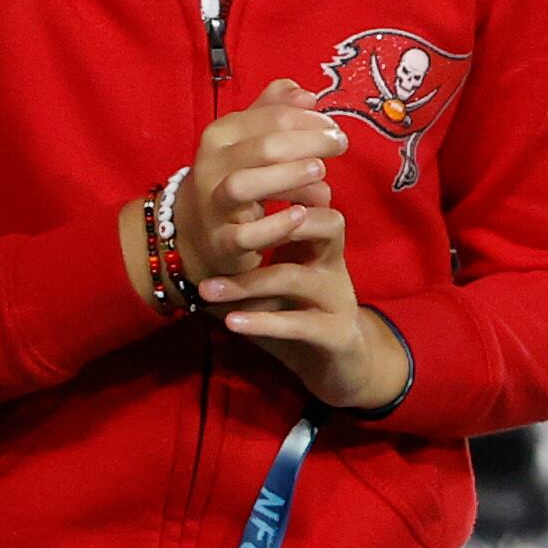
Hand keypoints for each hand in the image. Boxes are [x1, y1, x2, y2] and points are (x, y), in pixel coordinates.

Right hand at [177, 82, 344, 294]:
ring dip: (286, 177)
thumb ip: (275, 110)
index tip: (334, 128)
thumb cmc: (238, 174)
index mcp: (221, 135)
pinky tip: (301, 214)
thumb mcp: (250, 138)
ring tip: (320, 171)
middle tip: (339, 145)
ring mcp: (213, 205)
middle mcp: (211, 167)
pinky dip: (275, 226)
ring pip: (242, 186)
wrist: (202, 229)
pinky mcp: (222, 241)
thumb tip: (304, 94)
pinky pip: (245, 235)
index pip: (271, 116)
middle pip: (262, 148)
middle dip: (309, 142)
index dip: (310, 119)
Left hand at [187, 84, 408, 411]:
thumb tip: (204, 215)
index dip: (286, 186)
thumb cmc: (300, 311)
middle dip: (282, 220)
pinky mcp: (337, 334)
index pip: (316, 199)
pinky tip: (232, 323)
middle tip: (236, 221)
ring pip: (296, 277)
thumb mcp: (279, 273)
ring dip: (248, 282)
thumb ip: (253, 249)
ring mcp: (336, 298)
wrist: (343, 363)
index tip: (235, 184)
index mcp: (319, 243)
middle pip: (326, 224)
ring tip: (207, 290)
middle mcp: (331, 264)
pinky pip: (301, 325)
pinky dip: (265, 323)